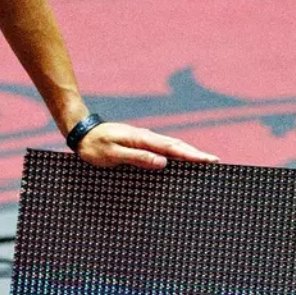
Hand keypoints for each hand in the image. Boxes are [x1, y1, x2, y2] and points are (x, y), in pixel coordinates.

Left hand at [73, 121, 217, 169]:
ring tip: (203, 160)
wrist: (81, 132)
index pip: (172, 148)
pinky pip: (162, 148)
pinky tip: (178, 160)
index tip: (209, 160)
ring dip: (187, 153)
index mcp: (142, 139)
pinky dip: (175, 153)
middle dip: (196, 153)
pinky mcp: (140, 143)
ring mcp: (144, 139)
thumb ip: (138, 158)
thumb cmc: (93, 146)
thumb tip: (163, 162)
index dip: (192, 155)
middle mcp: (146, 137)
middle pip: (177, 145)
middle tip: (214, 161)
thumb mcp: (113, 154)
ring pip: (171, 146)